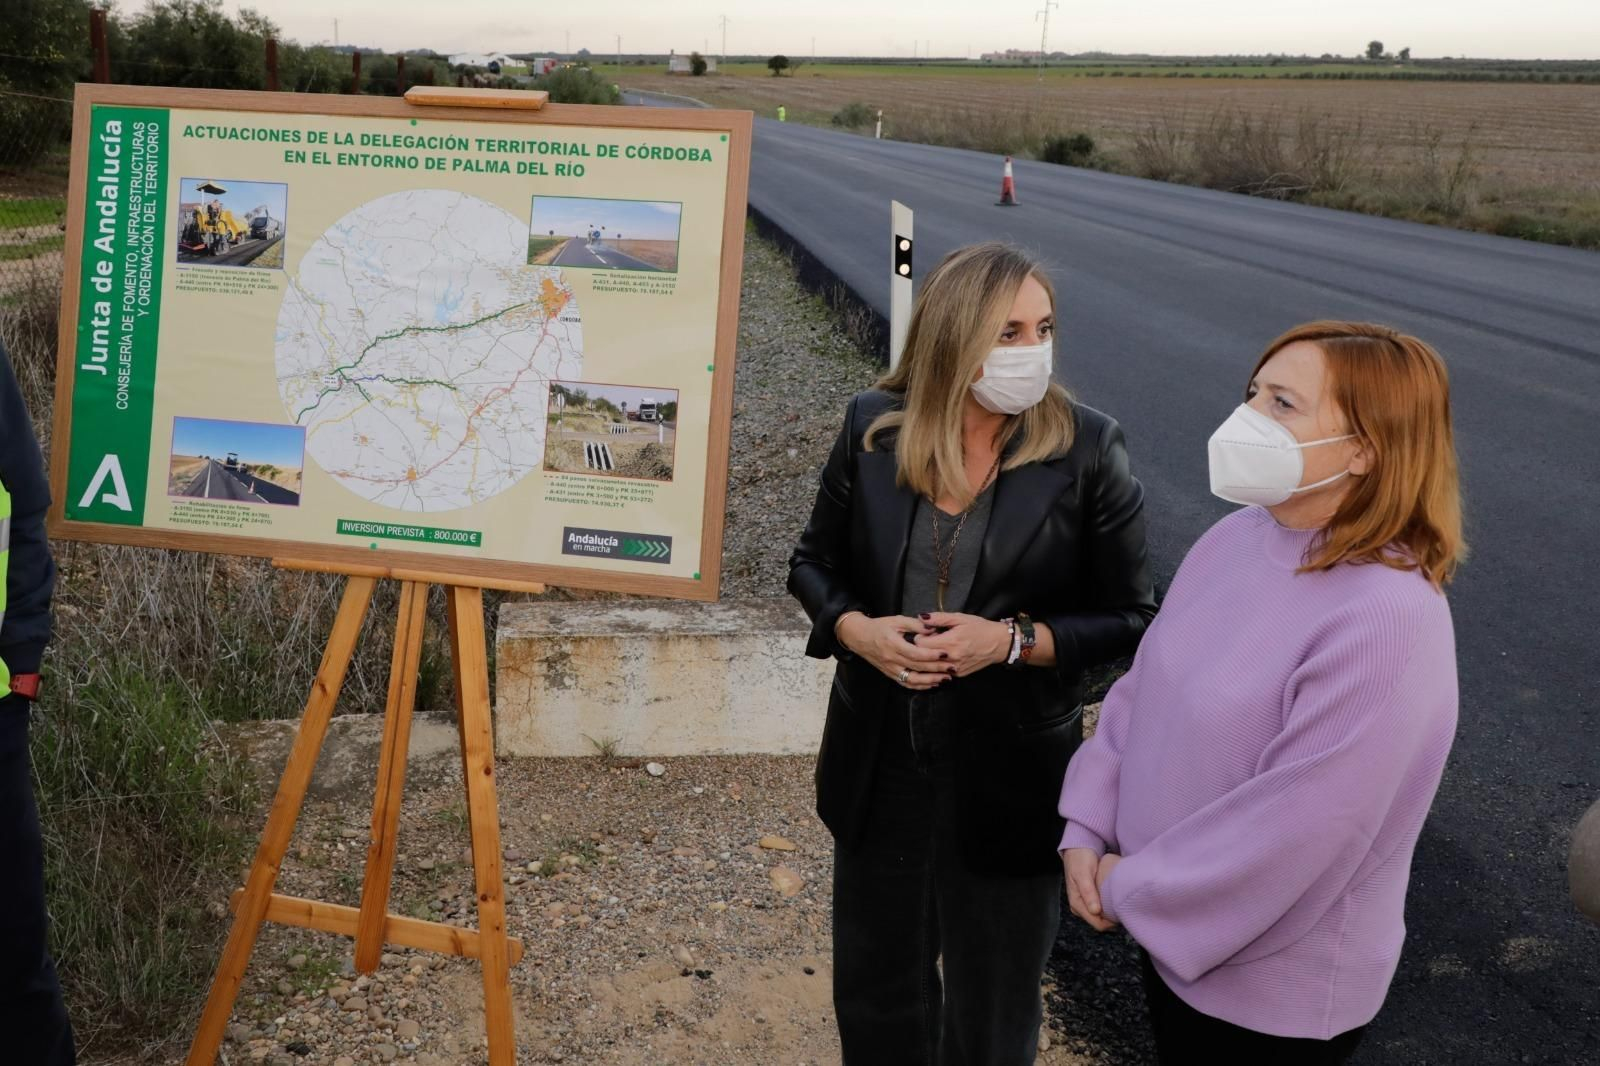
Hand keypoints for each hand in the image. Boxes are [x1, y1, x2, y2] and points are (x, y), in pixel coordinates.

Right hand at [836, 612, 953, 690]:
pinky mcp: (890, 674)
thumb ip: (915, 625)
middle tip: (952, 667)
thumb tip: (933, 629)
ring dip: (930, 681)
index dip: (931, 655)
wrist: (859, 637)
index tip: (946, 653)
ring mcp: (890, 669)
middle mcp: (891, 659)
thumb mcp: (897, 620)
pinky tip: (932, 684)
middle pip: (917, 667)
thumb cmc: (878, 626)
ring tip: (945, 679)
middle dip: (936, 669)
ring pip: (912, 680)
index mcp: (893, 644)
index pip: (915, 653)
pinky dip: (920, 686)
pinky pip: (906, 683)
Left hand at [913, 613, 1011, 676]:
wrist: (999, 644)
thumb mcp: (960, 618)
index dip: (920, 637)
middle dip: (923, 647)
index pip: (920, 644)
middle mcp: (952, 658)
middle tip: (931, 639)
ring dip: (930, 657)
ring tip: (939, 647)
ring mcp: (955, 669)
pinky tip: (947, 655)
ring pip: (931, 666)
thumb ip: (939, 618)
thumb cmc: (980, 628)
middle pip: (923, 656)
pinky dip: (939, 663)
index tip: (926, 633)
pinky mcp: (958, 675)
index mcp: (951, 642)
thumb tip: (921, 617)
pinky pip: (941, 671)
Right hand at [1063, 847, 1116, 931]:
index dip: (1111, 922)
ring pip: (1103, 917)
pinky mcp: (1091, 899)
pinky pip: (1103, 909)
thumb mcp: (1083, 874)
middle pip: (1101, 923)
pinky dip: (1111, 905)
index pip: (1097, 924)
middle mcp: (1081, 907)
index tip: (1123, 913)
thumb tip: (1095, 911)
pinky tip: (1116, 898)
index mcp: (1076, 904)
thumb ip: (1088, 892)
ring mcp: (1086, 903)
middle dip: (1113, 918)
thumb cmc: (1079, 860)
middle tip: (1125, 906)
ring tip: (1121, 901)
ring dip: (1112, 912)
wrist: (1078, 849)